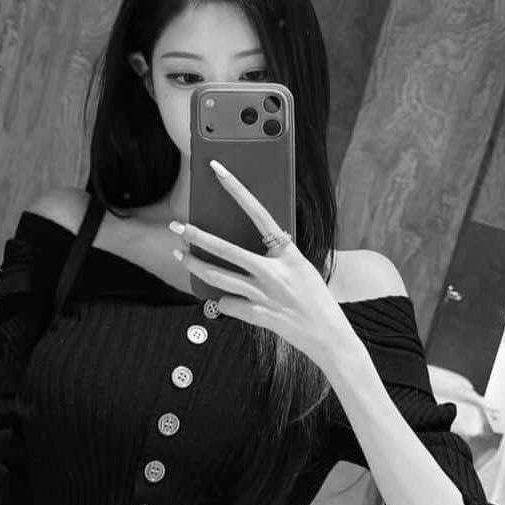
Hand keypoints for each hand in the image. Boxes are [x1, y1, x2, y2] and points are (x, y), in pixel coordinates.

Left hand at [171, 161, 350, 371]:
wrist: (328, 335)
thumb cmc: (316, 297)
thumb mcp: (301, 266)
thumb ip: (278, 252)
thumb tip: (259, 238)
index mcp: (287, 252)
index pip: (257, 211)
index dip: (237, 189)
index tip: (218, 170)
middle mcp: (272, 272)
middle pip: (224, 249)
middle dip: (195, 236)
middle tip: (176, 227)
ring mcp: (262, 295)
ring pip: (216, 277)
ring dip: (194, 265)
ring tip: (179, 255)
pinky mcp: (256, 316)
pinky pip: (226, 303)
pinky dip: (220, 299)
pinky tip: (217, 297)